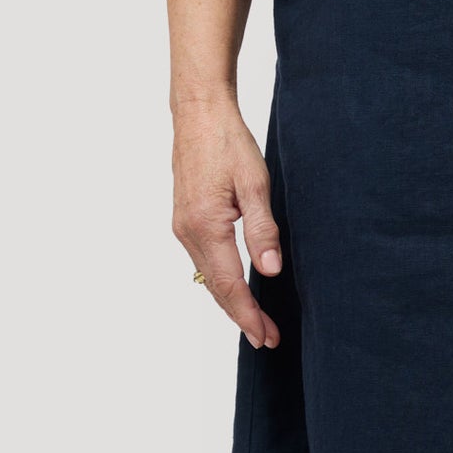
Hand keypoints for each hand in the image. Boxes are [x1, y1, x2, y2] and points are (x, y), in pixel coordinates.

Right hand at [172, 96, 281, 348]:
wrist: (198, 113)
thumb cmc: (228, 142)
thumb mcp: (255, 184)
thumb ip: (263, 230)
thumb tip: (270, 271)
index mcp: (206, 225)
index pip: (229, 284)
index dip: (248, 314)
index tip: (265, 336)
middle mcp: (188, 231)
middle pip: (216, 288)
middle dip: (242, 317)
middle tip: (268, 339)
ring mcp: (182, 227)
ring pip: (208, 278)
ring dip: (232, 302)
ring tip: (257, 322)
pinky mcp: (184, 220)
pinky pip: (203, 262)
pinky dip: (221, 282)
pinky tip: (236, 291)